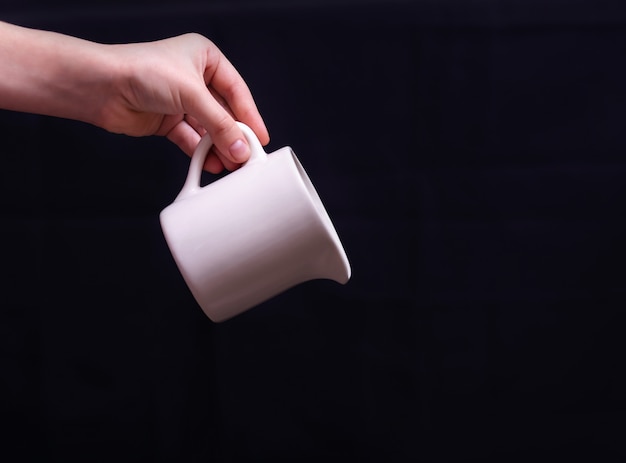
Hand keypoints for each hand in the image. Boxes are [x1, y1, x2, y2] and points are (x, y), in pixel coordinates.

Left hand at [103, 33, 269, 172]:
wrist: (101, 86)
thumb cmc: (141, 70)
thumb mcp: (192, 94)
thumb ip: (220, 124)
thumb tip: (241, 147)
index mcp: (205, 58)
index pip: (237, 91)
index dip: (250, 116)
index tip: (261, 138)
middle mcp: (194, 78)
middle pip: (223, 112)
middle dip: (234, 136)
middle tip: (247, 156)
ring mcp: (180, 100)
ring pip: (208, 128)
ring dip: (218, 147)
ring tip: (230, 164)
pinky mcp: (167, 120)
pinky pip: (191, 139)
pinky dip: (200, 152)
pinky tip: (210, 163)